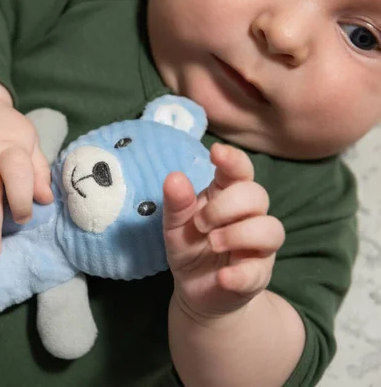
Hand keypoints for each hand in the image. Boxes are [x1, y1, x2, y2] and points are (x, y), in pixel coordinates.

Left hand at [163, 143, 284, 324]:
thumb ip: (176, 204)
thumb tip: (175, 178)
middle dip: (226, 206)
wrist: (195, 292)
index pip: (240, 171)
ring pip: (271, 228)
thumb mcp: (175, 226)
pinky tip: (222, 277)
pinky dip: (240, 274)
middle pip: (257, 195)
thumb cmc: (190, 249)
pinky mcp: (258, 275)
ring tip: (212, 243)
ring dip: (238, 234)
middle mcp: (249, 217)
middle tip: (200, 224)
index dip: (232, 160)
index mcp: (226, 197)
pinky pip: (259, 270)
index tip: (216, 153)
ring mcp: (258, 246)